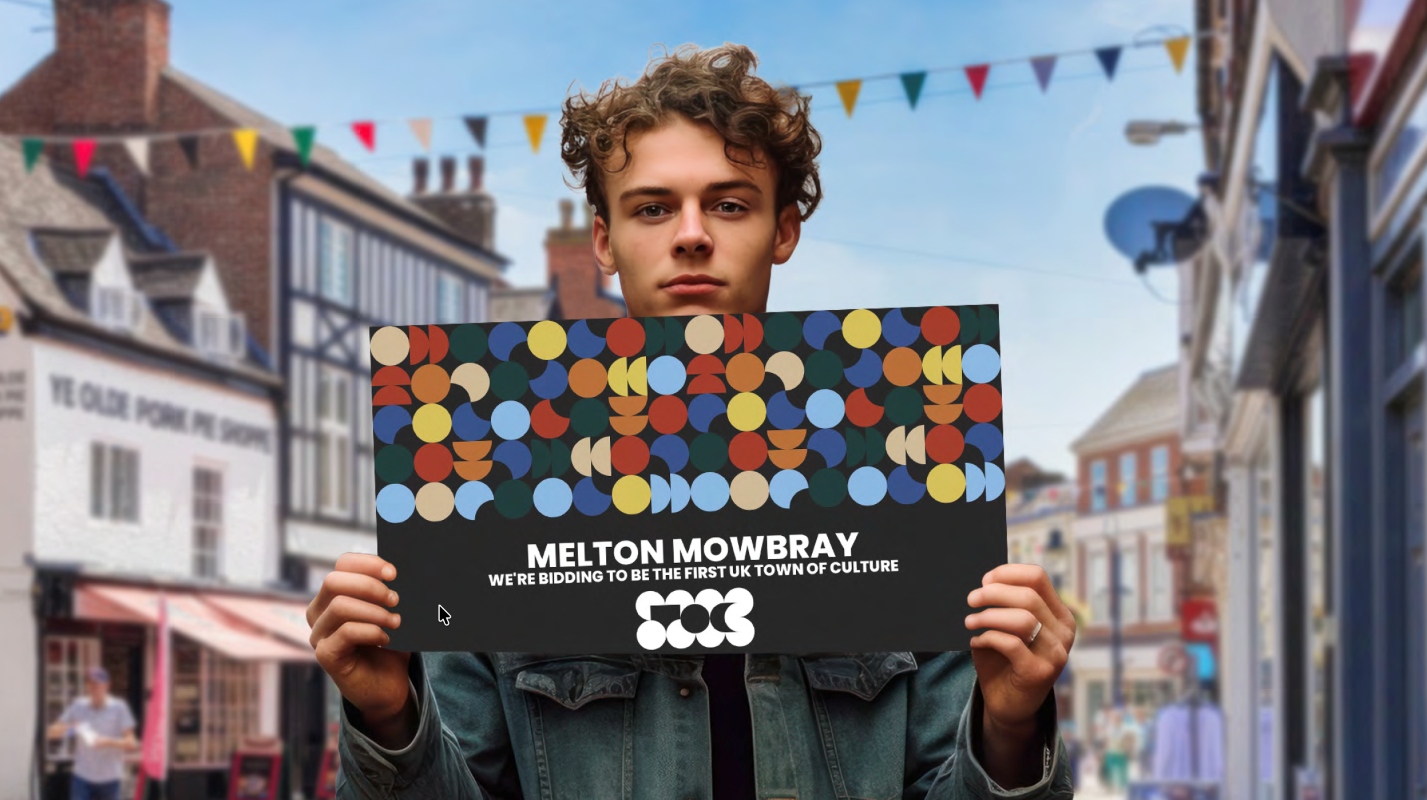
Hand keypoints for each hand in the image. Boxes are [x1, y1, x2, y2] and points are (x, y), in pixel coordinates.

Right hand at [307, 554, 411, 737]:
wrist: (388, 686)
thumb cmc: (388, 644)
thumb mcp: (391, 613)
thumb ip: (389, 593)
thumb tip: (402, 573)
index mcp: (333, 596)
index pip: (342, 565)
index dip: (368, 564)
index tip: (394, 573)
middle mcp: (319, 613)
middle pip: (334, 581)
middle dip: (369, 586)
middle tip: (395, 599)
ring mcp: (319, 634)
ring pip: (340, 606)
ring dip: (374, 611)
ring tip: (396, 621)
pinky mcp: (326, 655)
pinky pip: (346, 632)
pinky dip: (371, 630)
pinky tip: (386, 638)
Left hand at [965, 563, 1074, 727]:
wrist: (1010, 706)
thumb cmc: (1005, 661)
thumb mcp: (1008, 629)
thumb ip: (1005, 606)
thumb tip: (983, 582)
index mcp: (1059, 615)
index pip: (1038, 577)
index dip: (1007, 574)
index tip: (984, 580)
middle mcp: (1063, 633)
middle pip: (1028, 596)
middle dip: (993, 593)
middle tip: (971, 600)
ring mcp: (1055, 654)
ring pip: (1022, 619)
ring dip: (989, 616)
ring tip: (969, 622)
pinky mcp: (1040, 673)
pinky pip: (1012, 644)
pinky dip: (988, 638)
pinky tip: (976, 642)